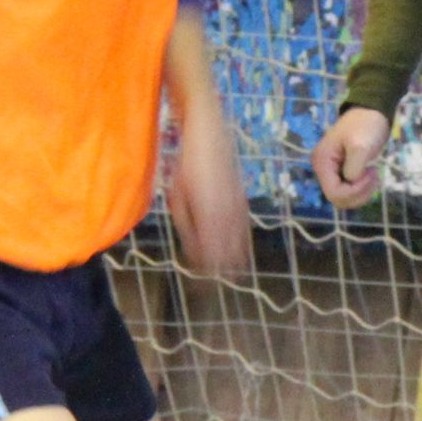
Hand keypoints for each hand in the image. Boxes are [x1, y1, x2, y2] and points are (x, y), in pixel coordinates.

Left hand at [168, 102, 252, 278]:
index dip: (205, 272)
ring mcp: (238, 206)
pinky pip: (245, 227)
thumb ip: (185, 224)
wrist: (208, 134)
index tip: (200, 286)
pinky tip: (242, 253)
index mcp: (209, 216)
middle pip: (227, 252)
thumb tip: (192, 250)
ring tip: (230, 276)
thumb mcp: (177, 196)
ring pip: (239, 241)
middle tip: (212, 286)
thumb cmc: (186, 164)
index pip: (210, 253)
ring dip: (233, 259)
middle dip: (220, 270)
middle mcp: (227, 214)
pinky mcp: (242, 198)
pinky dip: (242, 242)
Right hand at [311, 107, 391, 208]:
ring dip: (362, 193)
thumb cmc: (366, 125)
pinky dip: (362, 190)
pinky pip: (350, 192)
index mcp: (322, 162)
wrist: (372, 112)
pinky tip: (371, 176)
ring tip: (374, 175)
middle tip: (374, 175)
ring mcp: (332, 172)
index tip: (370, 175)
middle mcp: (323, 169)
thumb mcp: (361, 145)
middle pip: (337, 199)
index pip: (333, 193)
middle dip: (358, 193)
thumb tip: (351, 182)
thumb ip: (354, 167)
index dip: (353, 191)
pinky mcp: (342, 173)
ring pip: (344, 198)